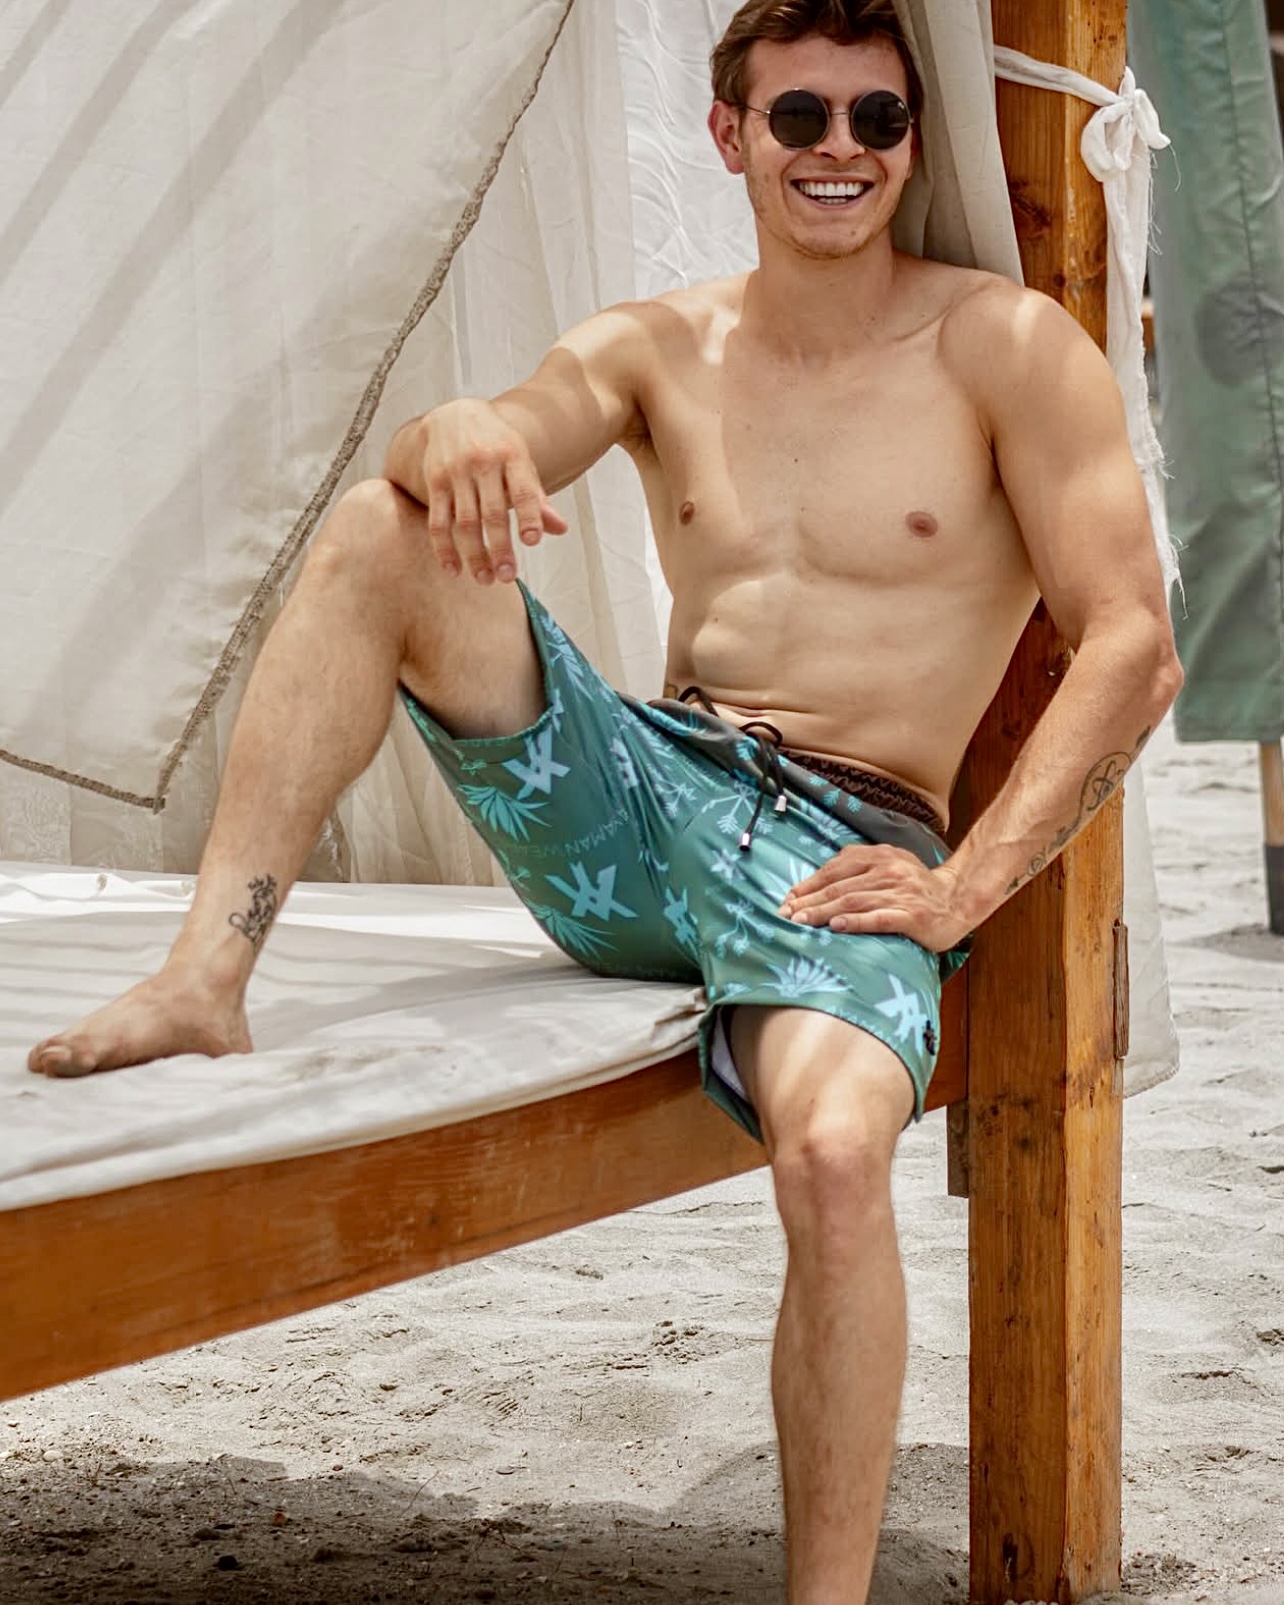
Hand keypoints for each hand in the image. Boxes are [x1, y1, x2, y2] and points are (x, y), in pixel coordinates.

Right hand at [420, 400, 567, 583]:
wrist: (454, 415)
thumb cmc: (497, 446)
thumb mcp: (521, 463)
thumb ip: (537, 497)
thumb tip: (560, 530)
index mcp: (512, 456)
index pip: (523, 490)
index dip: (529, 516)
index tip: (531, 542)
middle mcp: (483, 462)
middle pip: (492, 512)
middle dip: (500, 547)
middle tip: (508, 577)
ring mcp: (456, 472)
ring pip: (465, 521)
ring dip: (474, 554)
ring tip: (485, 579)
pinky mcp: (435, 481)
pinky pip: (438, 520)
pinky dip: (444, 548)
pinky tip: (454, 570)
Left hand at [779, 845, 969, 952]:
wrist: (958, 900)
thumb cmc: (916, 887)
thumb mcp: (889, 866)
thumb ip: (859, 868)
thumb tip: (818, 884)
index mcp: (879, 855)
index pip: (835, 869)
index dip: (808, 884)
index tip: (787, 899)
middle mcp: (888, 870)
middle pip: (839, 886)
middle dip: (808, 901)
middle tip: (785, 914)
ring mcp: (901, 893)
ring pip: (854, 901)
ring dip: (823, 912)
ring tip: (801, 921)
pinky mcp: (912, 916)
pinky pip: (879, 918)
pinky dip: (856, 922)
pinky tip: (836, 926)